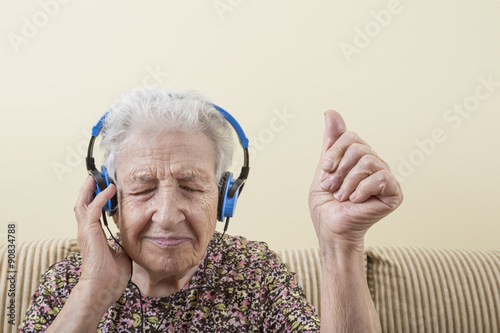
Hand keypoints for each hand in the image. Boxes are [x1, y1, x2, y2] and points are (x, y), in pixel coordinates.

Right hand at [73, 176, 130, 307]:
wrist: (103, 287)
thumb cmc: (112, 275)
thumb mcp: (121, 251)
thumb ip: (123, 240)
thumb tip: (133, 234)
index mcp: (93, 235)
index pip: (91, 210)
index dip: (97, 197)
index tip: (106, 186)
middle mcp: (86, 230)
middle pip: (83, 202)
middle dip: (90, 187)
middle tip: (99, 175)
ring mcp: (85, 230)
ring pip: (83, 202)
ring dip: (92, 187)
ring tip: (100, 175)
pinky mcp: (88, 231)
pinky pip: (93, 208)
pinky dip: (101, 197)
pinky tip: (110, 189)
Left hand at [309, 111, 402, 246]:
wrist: (332, 229)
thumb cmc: (327, 204)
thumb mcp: (325, 168)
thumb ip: (332, 141)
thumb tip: (331, 111)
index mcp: (360, 158)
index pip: (350, 137)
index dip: (335, 152)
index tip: (325, 170)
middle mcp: (375, 164)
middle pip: (358, 148)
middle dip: (339, 169)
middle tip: (331, 187)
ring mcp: (386, 178)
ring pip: (367, 161)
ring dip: (348, 182)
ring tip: (342, 197)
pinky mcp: (394, 193)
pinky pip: (380, 177)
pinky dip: (361, 189)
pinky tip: (356, 201)